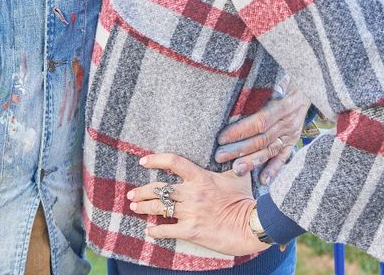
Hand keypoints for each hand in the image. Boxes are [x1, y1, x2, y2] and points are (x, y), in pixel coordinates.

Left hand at [129, 153, 267, 256]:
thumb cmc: (246, 200)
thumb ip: (228, 164)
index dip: (156, 160)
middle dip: (141, 191)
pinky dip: (155, 232)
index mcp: (201, 177)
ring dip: (143, 208)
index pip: (173, 162)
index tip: (143, 161)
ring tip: (134, 208)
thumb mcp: (237, 176)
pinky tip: (149, 232)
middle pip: (159, 189)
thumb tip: (228, 152)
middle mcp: (192, 193)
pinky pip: (167, 230)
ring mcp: (190, 212)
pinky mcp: (192, 230)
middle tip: (132, 194)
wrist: (251, 226)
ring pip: (159, 208)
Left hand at [214, 75, 310, 183]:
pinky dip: (274, 170)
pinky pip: (283, 158)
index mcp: (283, 107)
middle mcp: (287, 123)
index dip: (241, 130)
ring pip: (269, 151)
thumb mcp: (284, 76)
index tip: (222, 137)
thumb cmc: (291, 81)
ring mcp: (290, 135)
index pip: (259, 122)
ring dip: (252, 162)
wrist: (313, 89)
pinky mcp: (292, 142)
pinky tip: (263, 180)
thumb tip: (268, 86)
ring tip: (236, 169)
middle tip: (220, 156)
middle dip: (239, 149)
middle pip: (261, 139)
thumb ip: (275, 83)